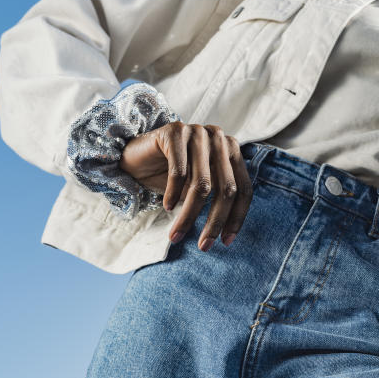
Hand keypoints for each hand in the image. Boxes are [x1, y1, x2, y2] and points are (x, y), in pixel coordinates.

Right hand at [119, 122, 253, 250]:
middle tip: (203, 246)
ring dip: (189, 215)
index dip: (237, 218)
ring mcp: (198, 132)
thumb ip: (218, 199)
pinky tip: (167, 207)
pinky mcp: (175, 131)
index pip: (243, 188)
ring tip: (177, 235)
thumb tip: (228, 232)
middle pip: (226, 189)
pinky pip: (179, 172)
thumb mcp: (199, 188)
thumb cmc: (170, 175)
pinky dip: (173, 194)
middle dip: (215, 222)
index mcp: (231, 151)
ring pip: (202, 185)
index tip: (226, 242)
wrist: (135, 156)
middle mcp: (219, 138)